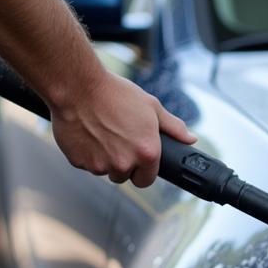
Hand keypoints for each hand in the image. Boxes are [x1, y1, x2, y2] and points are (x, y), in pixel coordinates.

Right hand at [50, 70, 194, 187]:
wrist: (77, 86)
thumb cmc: (114, 93)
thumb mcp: (151, 106)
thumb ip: (173, 127)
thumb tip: (190, 138)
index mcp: (146, 153)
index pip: (146, 180)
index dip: (143, 170)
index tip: (138, 160)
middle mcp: (124, 163)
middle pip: (124, 177)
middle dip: (122, 163)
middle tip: (117, 139)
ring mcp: (100, 165)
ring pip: (105, 171)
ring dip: (104, 159)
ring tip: (102, 133)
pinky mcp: (79, 162)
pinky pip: (86, 165)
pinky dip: (87, 154)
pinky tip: (87, 134)